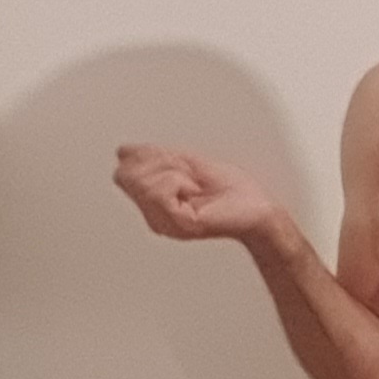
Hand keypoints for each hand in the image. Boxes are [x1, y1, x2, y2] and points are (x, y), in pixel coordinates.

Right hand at [112, 145, 279, 244]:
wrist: (255, 207)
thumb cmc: (231, 189)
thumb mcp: (183, 162)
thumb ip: (151, 157)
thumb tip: (122, 152)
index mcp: (154, 202)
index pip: (123, 169)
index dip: (148, 156)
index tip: (178, 164)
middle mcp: (154, 216)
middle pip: (128, 175)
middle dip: (159, 163)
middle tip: (188, 175)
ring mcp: (164, 223)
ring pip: (143, 183)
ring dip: (173, 172)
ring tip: (194, 185)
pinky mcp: (177, 225)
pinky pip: (161, 191)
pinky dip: (180, 182)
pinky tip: (196, 193)